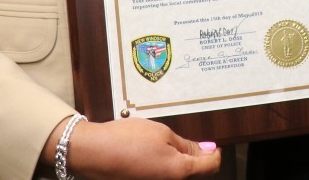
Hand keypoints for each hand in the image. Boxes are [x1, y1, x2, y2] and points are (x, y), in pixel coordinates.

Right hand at [61, 117, 220, 178]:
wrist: (94, 153)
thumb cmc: (125, 140)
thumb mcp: (162, 133)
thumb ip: (187, 145)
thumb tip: (208, 149)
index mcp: (179, 172)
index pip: (211, 166)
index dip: (215, 153)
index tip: (212, 145)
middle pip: (197, 175)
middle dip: (198, 160)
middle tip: (192, 145)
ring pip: (181, 177)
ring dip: (181, 165)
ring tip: (170, 148)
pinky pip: (165, 178)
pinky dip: (167, 169)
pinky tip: (157, 156)